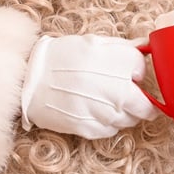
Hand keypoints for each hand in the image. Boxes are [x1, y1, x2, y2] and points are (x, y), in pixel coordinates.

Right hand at [21, 34, 159, 139]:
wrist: (29, 78)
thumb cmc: (60, 57)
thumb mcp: (92, 42)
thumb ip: (122, 46)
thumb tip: (144, 46)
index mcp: (118, 63)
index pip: (143, 70)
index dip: (136, 70)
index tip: (130, 71)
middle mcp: (116, 90)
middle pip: (144, 105)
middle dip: (141, 101)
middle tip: (133, 97)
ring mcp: (104, 112)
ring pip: (130, 120)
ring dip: (125, 113)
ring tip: (109, 102)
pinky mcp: (90, 128)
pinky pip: (111, 130)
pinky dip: (108, 123)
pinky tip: (96, 111)